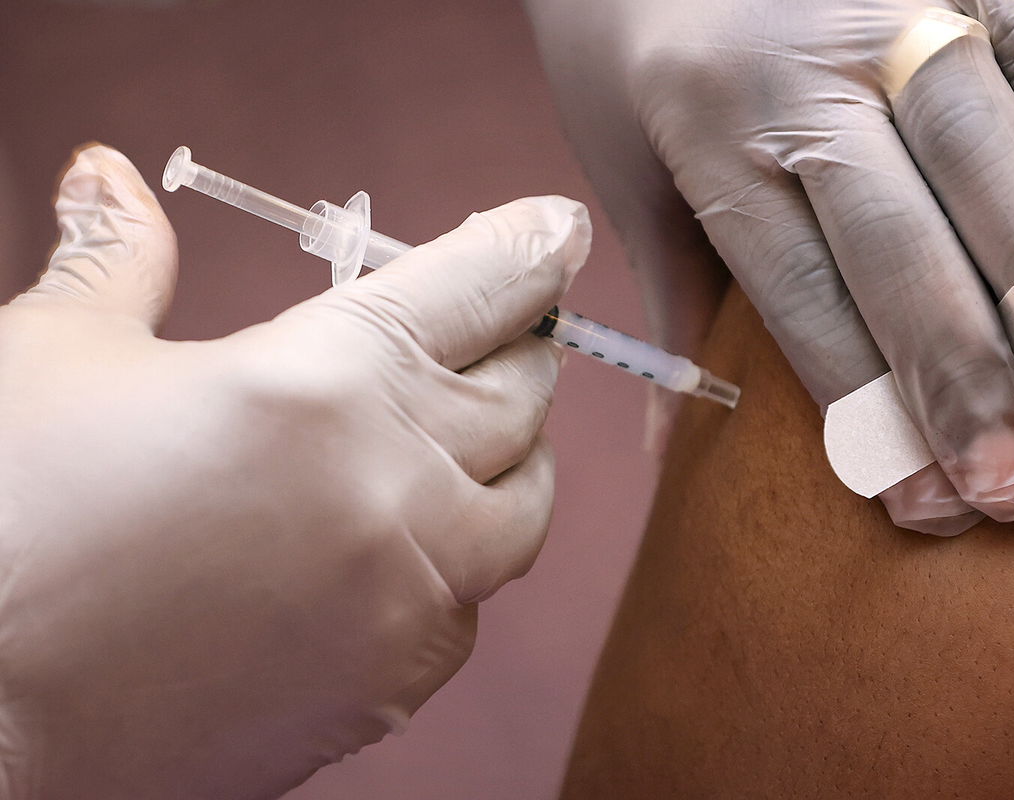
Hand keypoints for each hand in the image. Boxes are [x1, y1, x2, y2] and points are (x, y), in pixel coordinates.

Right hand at [0, 145, 589, 798]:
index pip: (480, 286)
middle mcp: (397, 487)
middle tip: (494, 329)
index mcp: (327, 380)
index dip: (527, 245)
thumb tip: (112, 176)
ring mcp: (407, 598)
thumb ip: (117, 258)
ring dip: (508, 458)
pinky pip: (470, 605)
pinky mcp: (393, 686)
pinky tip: (396, 548)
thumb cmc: (3, 528)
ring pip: (523, 507)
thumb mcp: (54, 359)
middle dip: (516, 348)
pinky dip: (455, 561)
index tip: (557, 229)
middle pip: (524, 393)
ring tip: (460, 435)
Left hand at [526, 0, 1013, 534]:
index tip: (928, 506)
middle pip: (902, 250)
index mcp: (709, 133)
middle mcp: (801, 71)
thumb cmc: (624, 39)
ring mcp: (886, 0)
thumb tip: (666, 443)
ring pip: (989, 157)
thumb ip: (671, 298)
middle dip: (972, 381)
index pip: (807, 300)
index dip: (870, 412)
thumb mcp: (624, 166)